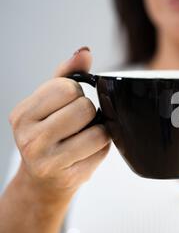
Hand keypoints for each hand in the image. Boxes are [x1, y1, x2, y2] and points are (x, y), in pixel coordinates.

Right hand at [9, 47, 110, 200]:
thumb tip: (84, 52)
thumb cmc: (48, 136)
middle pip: (84, 107)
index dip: (75, 94)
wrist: (43, 180)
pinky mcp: (69, 175)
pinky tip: (85, 152)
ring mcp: (48, 160)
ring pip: (98, 130)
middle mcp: (29, 138)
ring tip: (82, 137)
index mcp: (22, 115)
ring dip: (97, 131)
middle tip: (75, 125)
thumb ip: (67, 75)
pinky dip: (101, 147)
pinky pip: (103, 149)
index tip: (67, 105)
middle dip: (87, 113)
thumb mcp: (50, 103)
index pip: (66, 87)